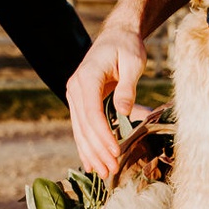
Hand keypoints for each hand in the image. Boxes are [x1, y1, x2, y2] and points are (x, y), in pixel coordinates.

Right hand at [65, 16, 147, 177]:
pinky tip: (91, 163)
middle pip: (84, 126)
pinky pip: (82, 127)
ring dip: (91, 153)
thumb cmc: (127, 47)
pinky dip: (87, 146)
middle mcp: (75, 88)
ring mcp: (75, 96)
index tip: (115, 151)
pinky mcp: (80, 102)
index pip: (92, 112)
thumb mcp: (134, 62)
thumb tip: (123, 111)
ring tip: (103, 172)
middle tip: (111, 171)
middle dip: (97, 150)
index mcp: (87, 78)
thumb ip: (128, 87)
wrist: (116, 36)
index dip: (102, 135)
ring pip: (80, 130)